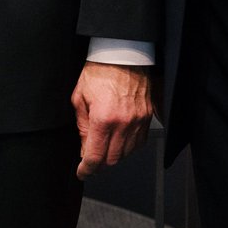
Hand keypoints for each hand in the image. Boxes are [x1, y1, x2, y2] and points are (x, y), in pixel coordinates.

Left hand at [71, 62, 152, 178]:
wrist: (122, 55)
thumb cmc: (99, 71)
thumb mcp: (80, 98)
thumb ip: (83, 127)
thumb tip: (85, 148)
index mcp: (103, 118)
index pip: (95, 156)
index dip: (87, 169)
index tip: (82, 172)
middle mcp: (123, 123)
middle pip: (113, 159)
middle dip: (100, 164)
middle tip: (91, 160)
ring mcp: (138, 121)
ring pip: (128, 153)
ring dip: (115, 156)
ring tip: (104, 149)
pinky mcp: (148, 117)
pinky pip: (140, 142)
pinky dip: (129, 147)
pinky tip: (120, 141)